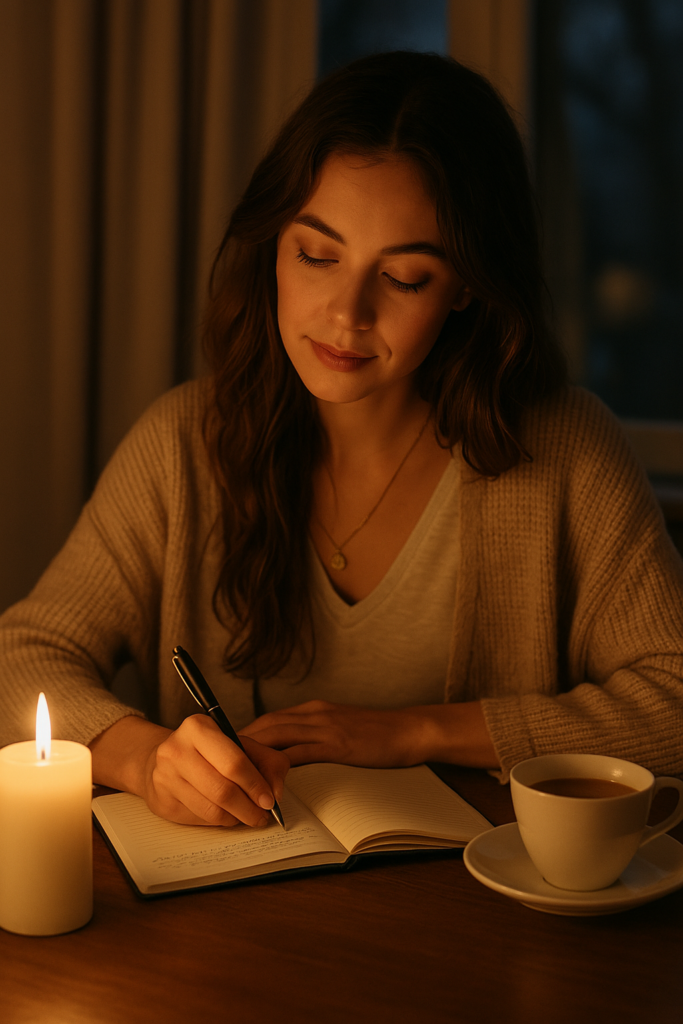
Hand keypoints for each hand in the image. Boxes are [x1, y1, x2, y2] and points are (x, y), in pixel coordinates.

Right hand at [141, 715, 289, 826]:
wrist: (169, 758)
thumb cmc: (211, 751)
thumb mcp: (242, 745)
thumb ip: (268, 762)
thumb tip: (275, 793)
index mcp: (198, 727)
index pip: (234, 763)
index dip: (256, 786)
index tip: (269, 801)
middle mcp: (176, 750)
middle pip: (222, 790)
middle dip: (249, 808)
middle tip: (261, 815)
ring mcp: (164, 777)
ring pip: (211, 810)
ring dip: (236, 818)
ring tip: (246, 815)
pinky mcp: (162, 801)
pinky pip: (199, 820)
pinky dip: (219, 821)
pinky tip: (225, 813)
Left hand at [240, 700, 428, 767]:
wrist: (410, 729)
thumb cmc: (379, 734)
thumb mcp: (341, 727)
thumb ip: (317, 735)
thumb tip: (292, 754)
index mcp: (314, 710)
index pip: (270, 719)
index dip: (247, 733)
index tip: (228, 749)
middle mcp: (314, 714)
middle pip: (266, 725)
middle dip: (241, 742)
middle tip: (219, 762)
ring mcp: (325, 727)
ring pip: (277, 736)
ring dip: (254, 753)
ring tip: (234, 772)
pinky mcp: (337, 744)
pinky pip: (300, 754)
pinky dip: (280, 766)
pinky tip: (267, 779)